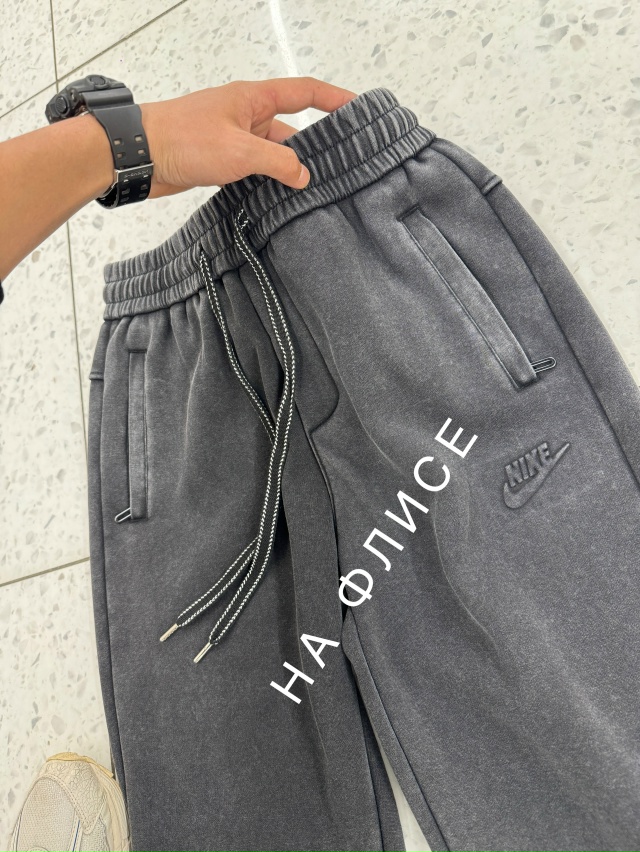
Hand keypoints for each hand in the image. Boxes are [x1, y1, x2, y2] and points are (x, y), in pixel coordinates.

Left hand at [138, 77, 357, 199]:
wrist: (139, 155)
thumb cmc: (184, 140)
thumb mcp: (240, 150)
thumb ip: (277, 162)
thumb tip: (304, 176)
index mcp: (254, 99)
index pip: (304, 92)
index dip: (334, 98)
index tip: (359, 108)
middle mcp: (247, 115)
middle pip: (291, 129)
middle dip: (314, 148)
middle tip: (341, 169)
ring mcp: (234, 139)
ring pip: (272, 154)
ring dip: (288, 172)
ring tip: (313, 194)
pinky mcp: (221, 161)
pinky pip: (255, 170)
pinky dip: (268, 183)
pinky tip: (280, 202)